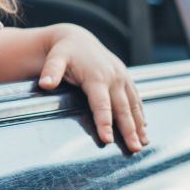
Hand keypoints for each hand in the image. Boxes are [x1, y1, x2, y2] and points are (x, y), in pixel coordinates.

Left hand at [37, 24, 148, 151]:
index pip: (101, 104)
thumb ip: (51, 71)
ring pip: (133, 106)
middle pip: (122, 109)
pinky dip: (141, 115)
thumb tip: (45, 84)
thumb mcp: (55, 59)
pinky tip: (144, 129)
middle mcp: (114, 78)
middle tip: (134, 150)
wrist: (78, 39)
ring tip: (142, 144)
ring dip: (139, 126)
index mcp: (97, 76)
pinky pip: (136, 99)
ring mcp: (123, 78)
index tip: (108, 139)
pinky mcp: (126, 79)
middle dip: (129, 130)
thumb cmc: (65, 52)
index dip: (104, 122)